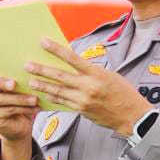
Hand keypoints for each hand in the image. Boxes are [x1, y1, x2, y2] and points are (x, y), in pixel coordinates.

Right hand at [0, 59, 38, 143]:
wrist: (20, 124)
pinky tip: (36, 108)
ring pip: (1, 99)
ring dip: (20, 98)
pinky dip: (24, 109)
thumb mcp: (18, 86)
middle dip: (0, 82)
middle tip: (14, 84)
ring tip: (35, 99)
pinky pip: (9, 110)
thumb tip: (30, 64)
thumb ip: (17, 75)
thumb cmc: (19, 99)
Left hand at [26, 39, 150, 135]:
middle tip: (28, 65)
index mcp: (97, 74)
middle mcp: (88, 87)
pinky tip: (44, 94)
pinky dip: (53, 97)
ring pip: (58, 91)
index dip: (56, 50)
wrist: (132, 116)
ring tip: (31, 82)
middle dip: (42, 70)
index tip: (43, 42)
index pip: (72, 58)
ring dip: (43, 86)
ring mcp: (83, 100)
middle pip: (60, 76)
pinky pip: (63, 102)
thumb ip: (91, 71)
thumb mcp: (110, 75)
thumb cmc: (124, 93)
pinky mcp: (81, 110)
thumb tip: (74, 64)